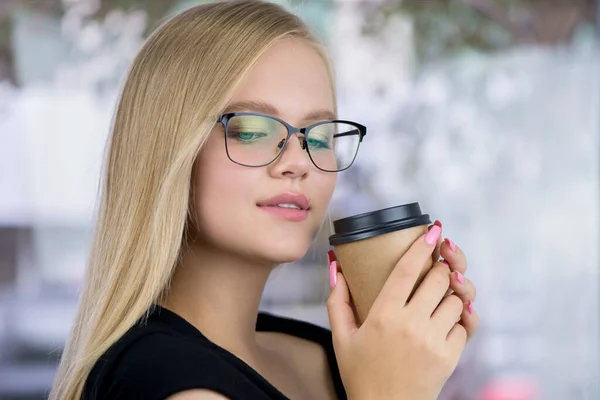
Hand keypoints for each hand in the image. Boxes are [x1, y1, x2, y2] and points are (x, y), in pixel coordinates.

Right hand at [326, 225, 478, 399]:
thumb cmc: (361, 373)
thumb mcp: (341, 337)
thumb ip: (337, 301)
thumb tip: (335, 268)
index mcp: (383, 315)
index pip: (407, 270)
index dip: (422, 246)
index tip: (433, 231)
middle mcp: (411, 324)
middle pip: (439, 278)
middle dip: (441, 266)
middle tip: (437, 264)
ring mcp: (433, 340)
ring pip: (456, 300)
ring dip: (451, 293)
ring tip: (441, 294)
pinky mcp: (449, 356)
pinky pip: (465, 325)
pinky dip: (459, 318)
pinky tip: (447, 318)